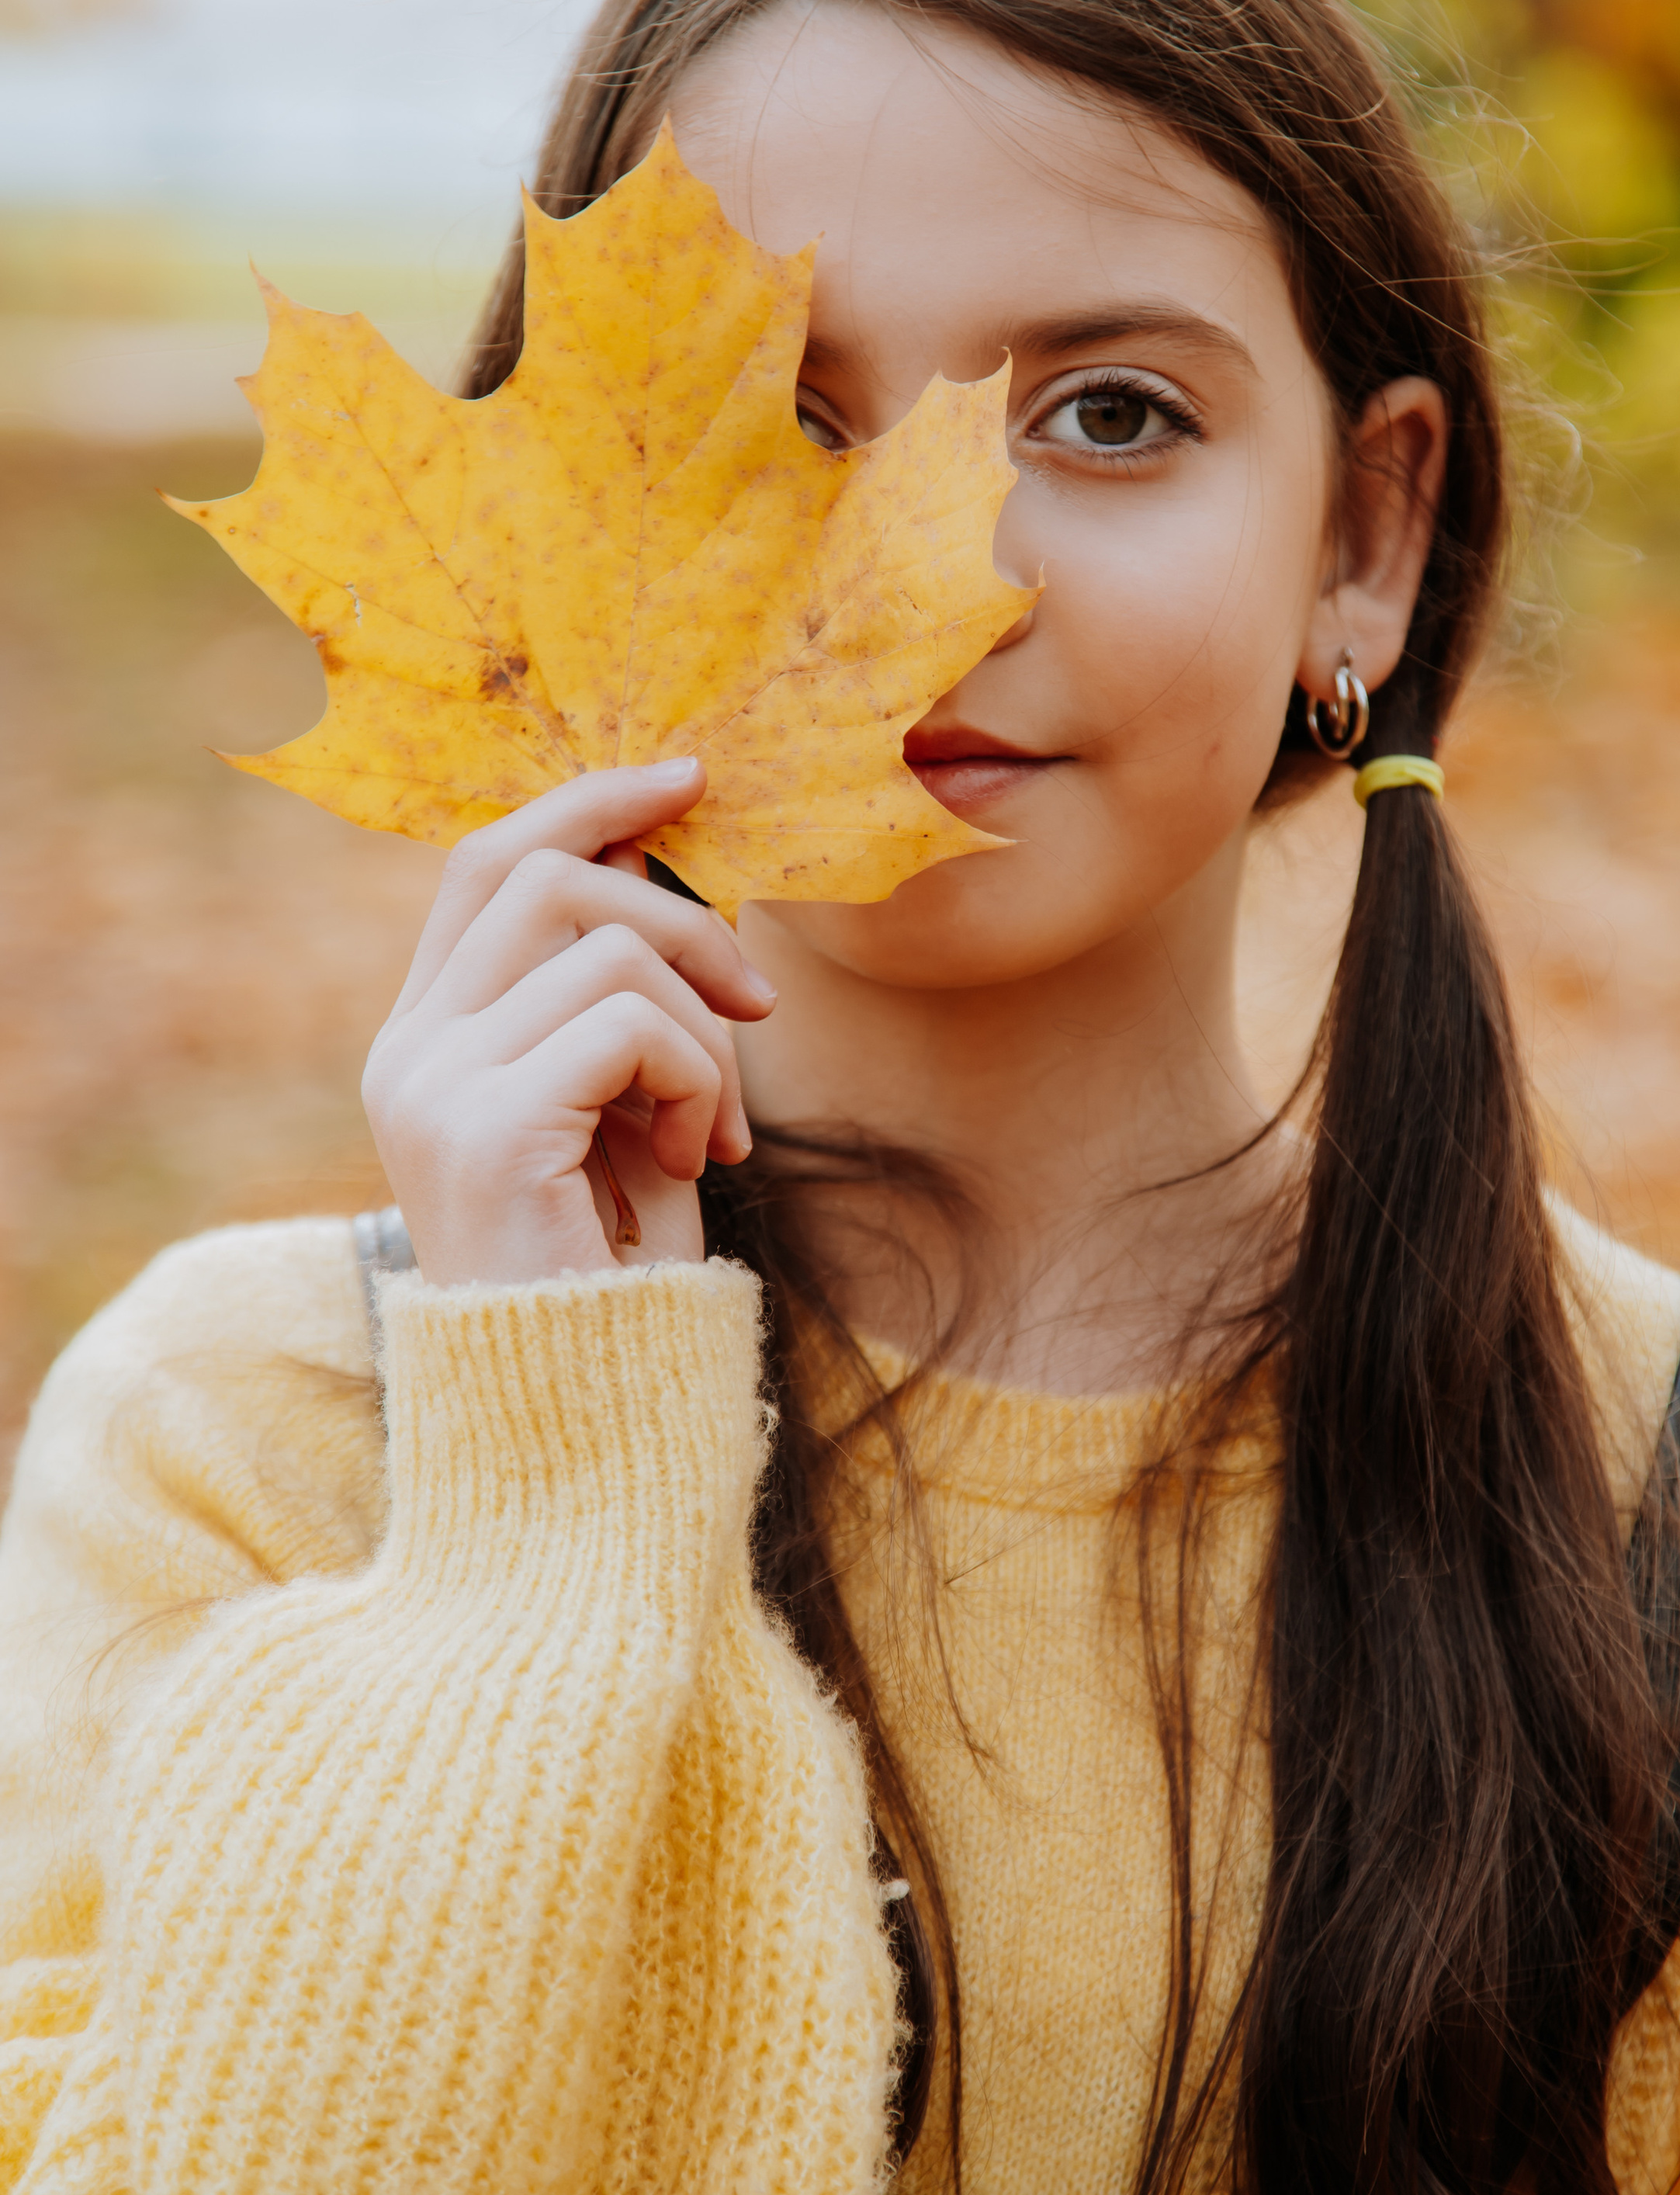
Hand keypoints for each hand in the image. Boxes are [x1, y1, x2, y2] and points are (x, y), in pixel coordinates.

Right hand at [362, 764, 775, 1285]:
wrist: (582, 1413)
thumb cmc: (614, 1271)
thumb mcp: (621, 1107)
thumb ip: (623, 998)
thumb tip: (672, 864)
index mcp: (425, 1038)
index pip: (486, 864)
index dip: (586, 802)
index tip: (687, 781)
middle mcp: (408, 1051)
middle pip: (540, 872)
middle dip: (678, 913)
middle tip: (757, 1003)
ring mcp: (435, 1085)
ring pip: (609, 947)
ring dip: (705, 1031)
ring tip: (711, 1127)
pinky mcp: (488, 1126)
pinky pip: (633, 1023)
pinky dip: (697, 1078)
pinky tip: (692, 1156)